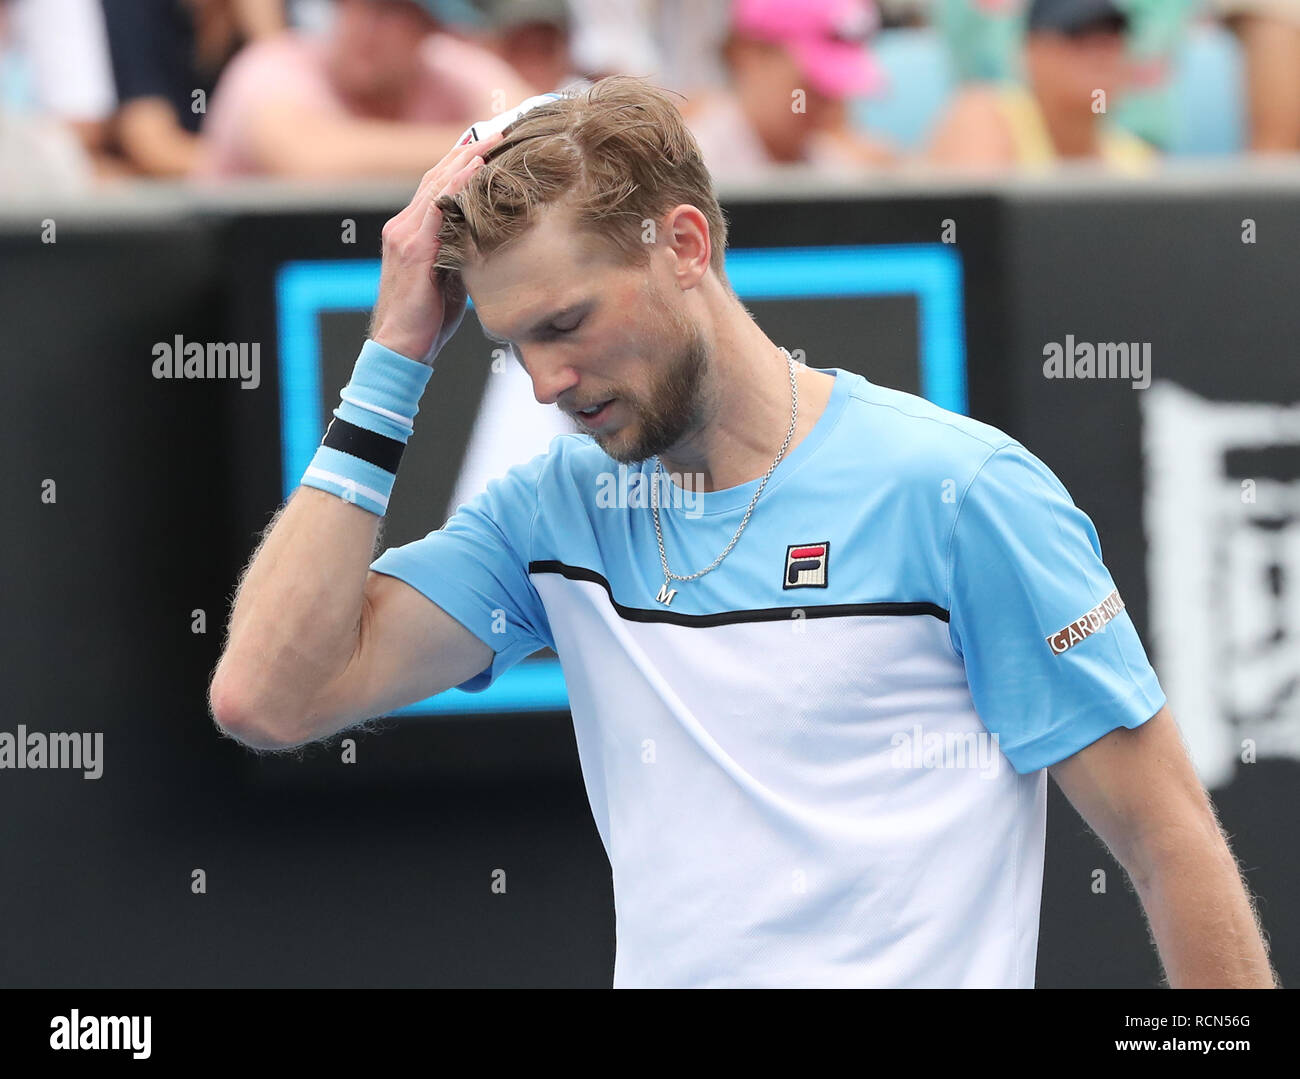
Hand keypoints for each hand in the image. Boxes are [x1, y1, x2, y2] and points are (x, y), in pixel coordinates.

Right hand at [369, 131, 502, 363]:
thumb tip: (487, 241)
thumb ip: (461, 254)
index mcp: (411, 231)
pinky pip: (437, 209)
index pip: (438, 186)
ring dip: (467, 159)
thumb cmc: (427, 320)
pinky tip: (476, 168)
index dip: (463, 161)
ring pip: (437, 185)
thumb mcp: (450, 279)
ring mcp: (405, 235)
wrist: (401, 348)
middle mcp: (403, 226)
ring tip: (495, 138)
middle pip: (437, 176)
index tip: (490, 141)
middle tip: (500, 128)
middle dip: (469, 150)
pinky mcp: (413, 251)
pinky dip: (457, 185)